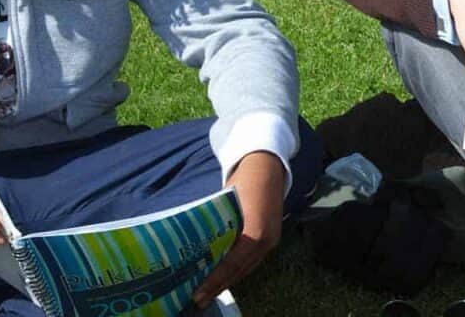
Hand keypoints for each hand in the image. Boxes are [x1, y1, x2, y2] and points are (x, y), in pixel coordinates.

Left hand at [193, 152, 286, 308]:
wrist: (267, 165)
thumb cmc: (243, 181)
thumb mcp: (224, 203)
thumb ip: (214, 226)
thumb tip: (193, 247)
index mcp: (256, 232)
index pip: (232, 263)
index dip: (215, 281)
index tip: (198, 294)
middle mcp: (267, 240)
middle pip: (240, 271)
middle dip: (219, 286)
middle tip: (198, 300)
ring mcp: (272, 240)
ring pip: (247, 268)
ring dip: (228, 280)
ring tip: (208, 292)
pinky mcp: (272, 238)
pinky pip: (252, 260)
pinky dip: (237, 269)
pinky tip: (224, 275)